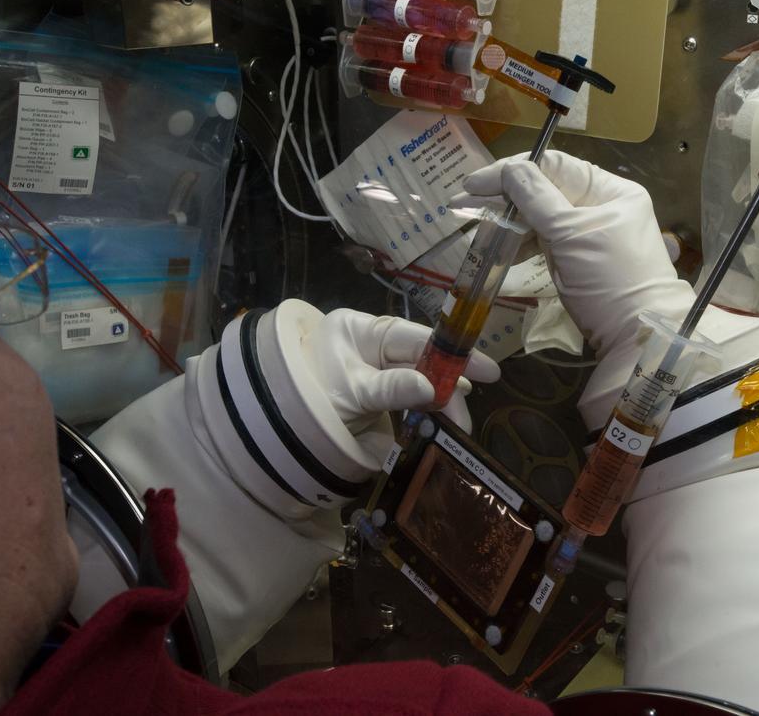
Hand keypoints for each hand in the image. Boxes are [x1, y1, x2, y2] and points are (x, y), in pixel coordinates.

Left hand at [304, 308, 499, 432]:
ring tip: (456, 427)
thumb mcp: (351, 394)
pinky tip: (439, 425)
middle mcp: (369, 344)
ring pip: (418, 381)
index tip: (485, 370)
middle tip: (468, 414)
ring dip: (439, 404)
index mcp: (359, 329)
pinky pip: (407, 399)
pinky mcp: (374, 395)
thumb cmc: (306, 397)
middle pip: (420, 360)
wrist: (273, 429)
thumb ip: (392, 389)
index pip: (414, 337)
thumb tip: (433, 388)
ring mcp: (372, 369)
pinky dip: (424, 412)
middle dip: (447, 387)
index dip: (452, 353)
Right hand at [453, 152, 695, 426]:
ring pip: (541, 216)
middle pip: (545, 189)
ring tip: (476, 227)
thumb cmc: (610, 279)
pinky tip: (500, 247)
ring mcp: (590, 234)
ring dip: (509, 220)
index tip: (474, 183)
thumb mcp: (572, 235)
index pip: (555, 165)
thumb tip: (508, 169)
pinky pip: (545, 241)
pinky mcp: (578, 260)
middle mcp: (602, 206)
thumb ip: (536, 198)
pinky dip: (522, 242)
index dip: (512, 170)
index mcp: (611, 190)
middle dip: (504, 196)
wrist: (637, 338)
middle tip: (463, 203)